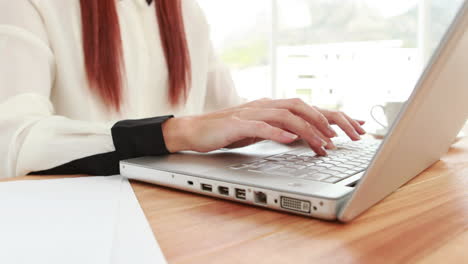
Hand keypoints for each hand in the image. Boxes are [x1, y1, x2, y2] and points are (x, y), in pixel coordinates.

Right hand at [162, 98, 365, 155]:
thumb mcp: (261, 130)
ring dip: (308, 130)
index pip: (310, 108)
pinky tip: (290, 139)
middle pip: (304, 106)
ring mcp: (253, 113)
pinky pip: (261, 126)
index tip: (357, 126)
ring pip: (287, 115)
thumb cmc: (229, 131)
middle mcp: (267, 106)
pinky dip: (277, 132)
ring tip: (324, 144)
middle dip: (330, 121)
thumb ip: (281, 130)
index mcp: (274, 107)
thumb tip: (307, 138)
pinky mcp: (238, 124)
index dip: (335, 116)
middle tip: (350, 136)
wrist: (197, 130)